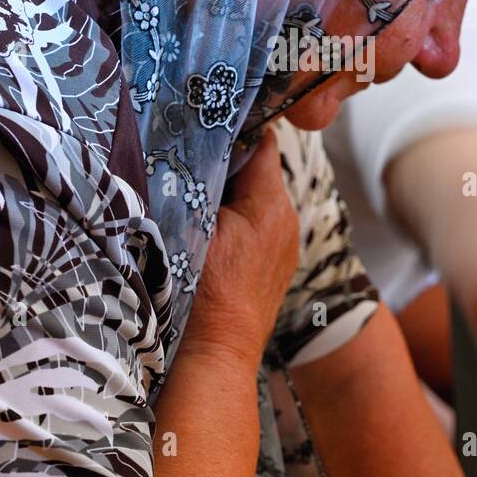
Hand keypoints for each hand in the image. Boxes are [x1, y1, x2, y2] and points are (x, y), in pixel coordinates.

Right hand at [180, 126, 299, 367]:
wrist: (216, 354)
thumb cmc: (201, 291)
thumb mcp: (191, 226)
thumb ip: (197, 183)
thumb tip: (188, 148)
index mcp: (271, 203)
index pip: (261, 142)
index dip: (234, 129)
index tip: (205, 122)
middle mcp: (287, 221)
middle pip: (258, 171)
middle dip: (227, 163)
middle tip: (189, 158)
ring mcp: (284, 247)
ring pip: (256, 200)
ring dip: (230, 194)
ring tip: (194, 196)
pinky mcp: (275, 267)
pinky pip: (257, 228)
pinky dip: (236, 222)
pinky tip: (207, 231)